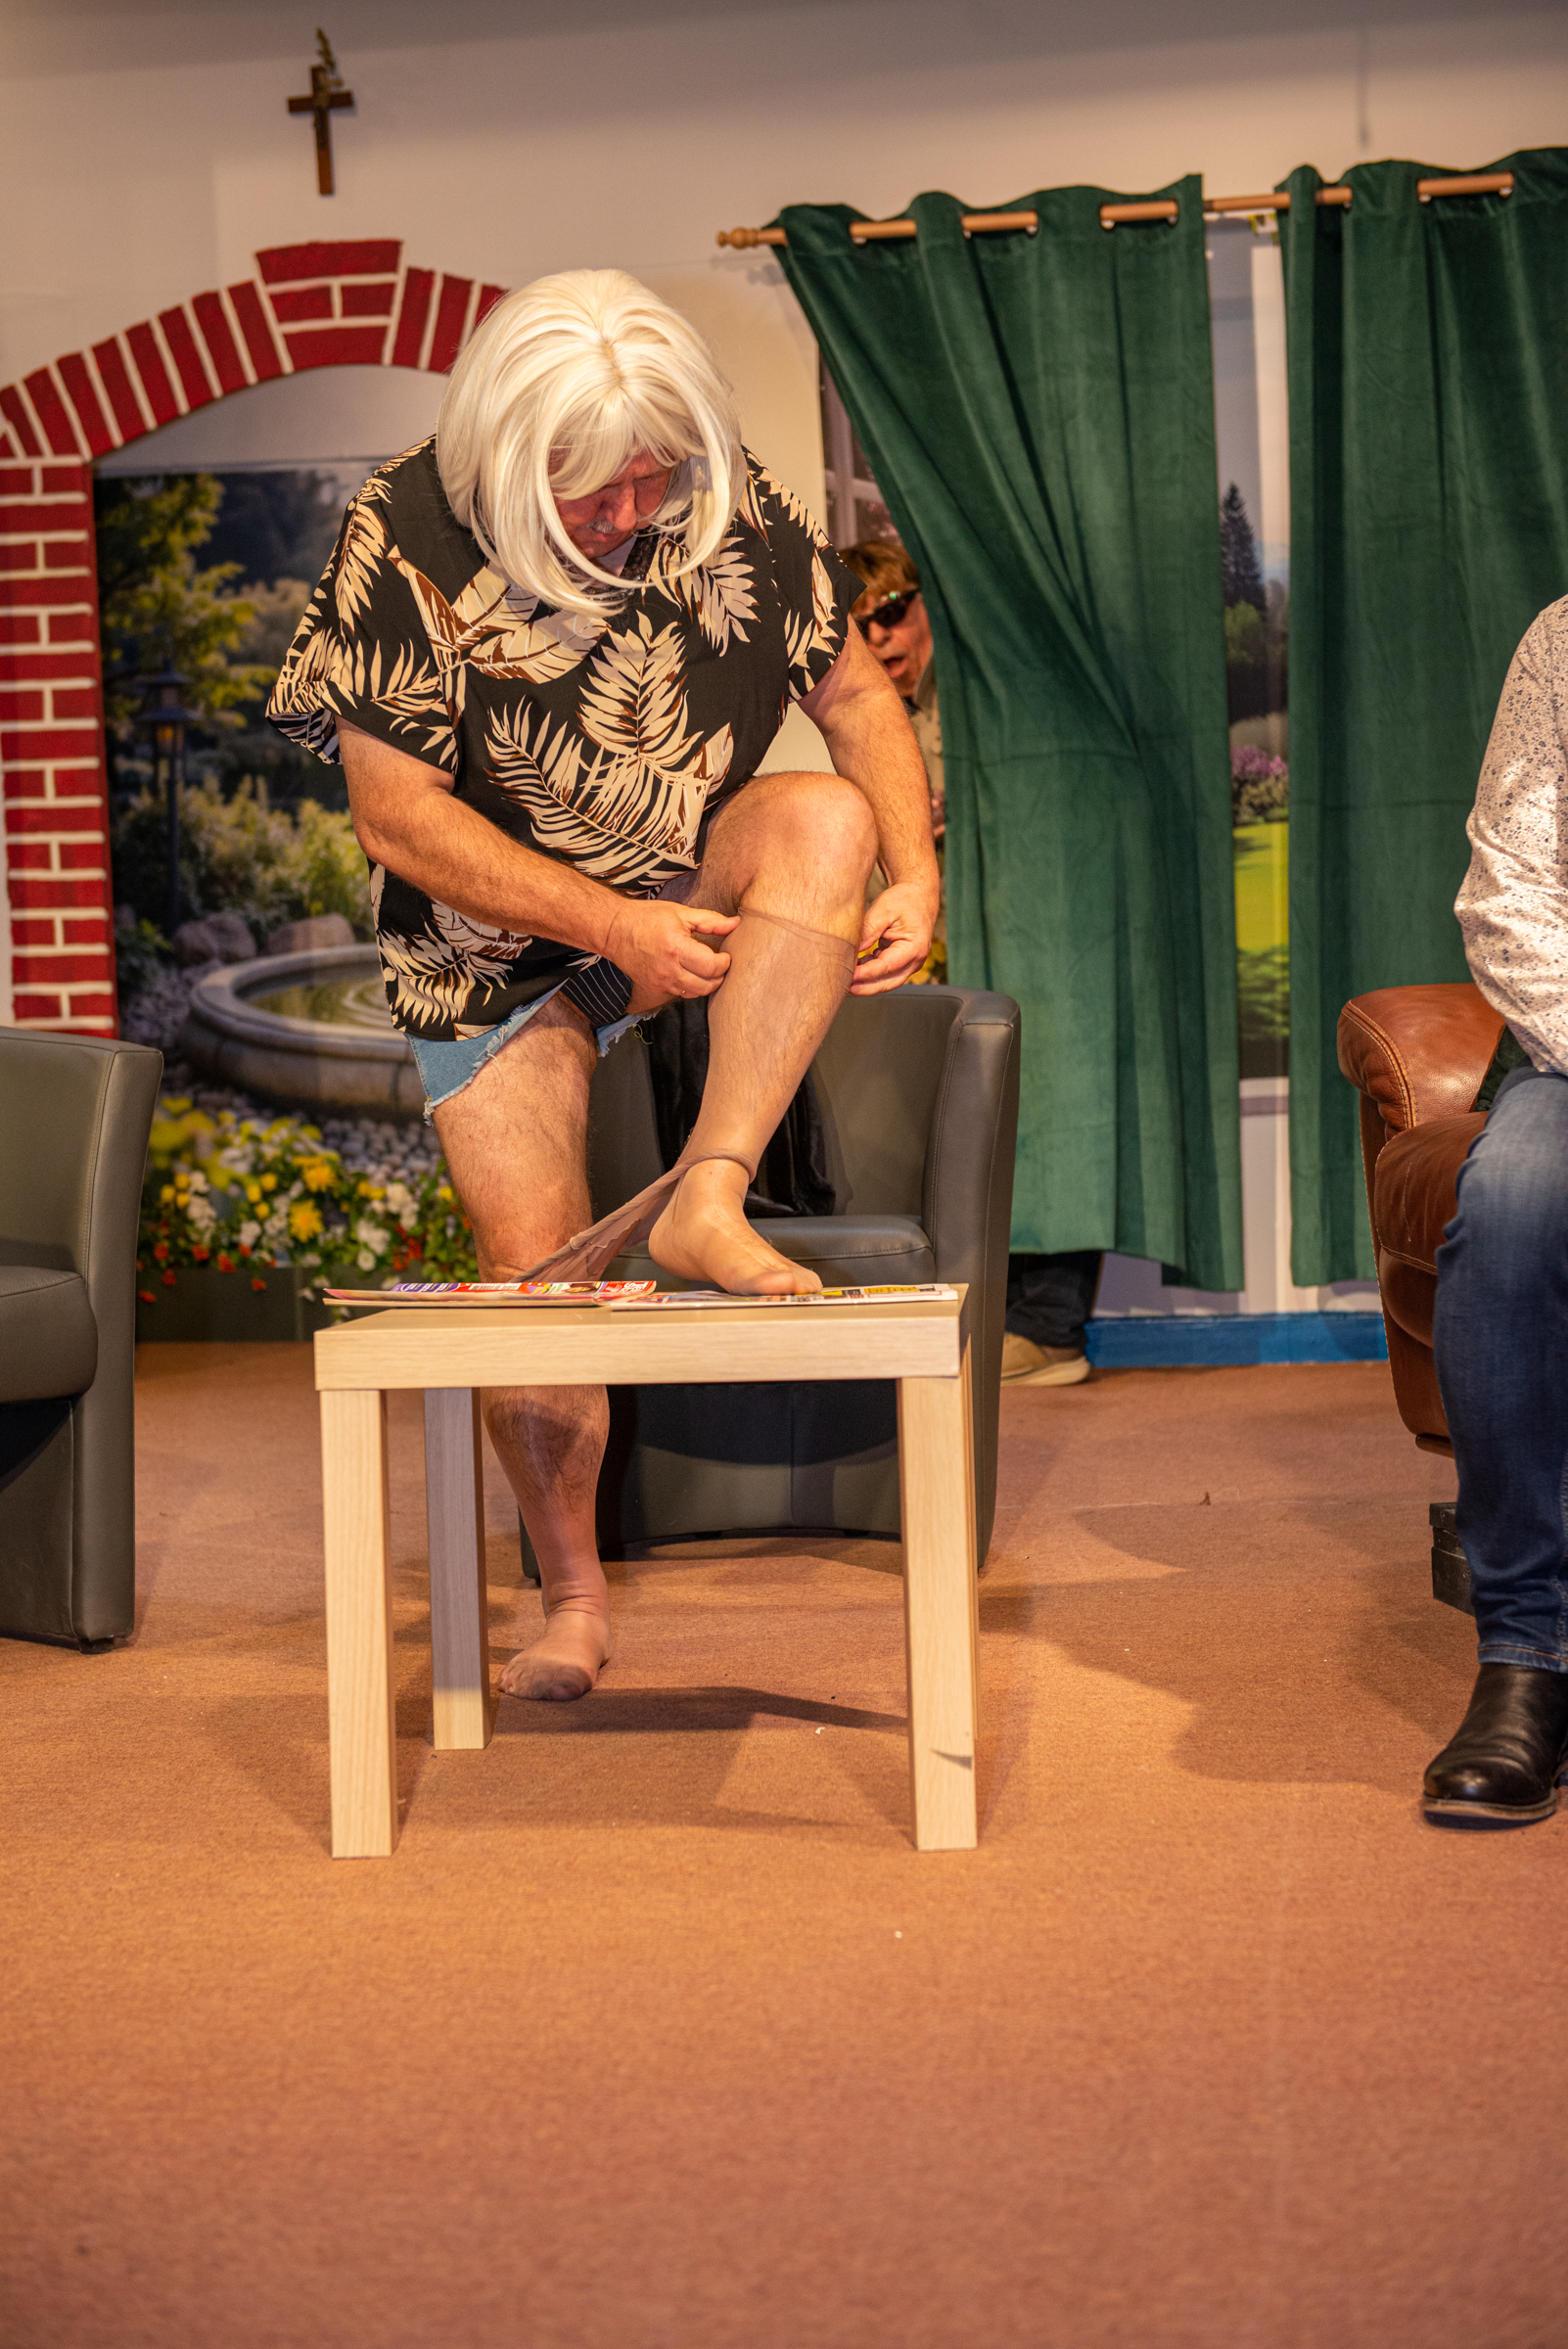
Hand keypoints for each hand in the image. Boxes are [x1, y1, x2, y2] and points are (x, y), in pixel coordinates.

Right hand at [603, 897, 738, 1008]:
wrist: (614, 930)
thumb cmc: (647, 918)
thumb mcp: (681, 913)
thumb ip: (711, 921)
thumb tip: (735, 924)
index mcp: (677, 948)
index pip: (712, 967)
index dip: (725, 963)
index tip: (726, 955)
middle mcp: (668, 969)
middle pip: (706, 986)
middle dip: (719, 977)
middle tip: (720, 964)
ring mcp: (660, 982)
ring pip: (694, 994)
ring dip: (706, 984)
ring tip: (707, 970)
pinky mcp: (654, 988)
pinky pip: (680, 993)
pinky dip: (690, 986)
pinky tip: (691, 973)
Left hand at [851, 881, 937, 994]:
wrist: (918, 896)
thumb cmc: (904, 900)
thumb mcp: (884, 909)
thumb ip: (868, 930)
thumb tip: (851, 949)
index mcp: (914, 948)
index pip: (886, 967)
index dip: (865, 974)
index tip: (848, 975)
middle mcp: (915, 960)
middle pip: (887, 982)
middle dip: (865, 987)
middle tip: (843, 987)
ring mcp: (910, 964)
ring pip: (886, 982)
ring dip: (866, 983)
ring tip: (845, 980)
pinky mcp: (901, 962)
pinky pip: (885, 974)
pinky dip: (870, 974)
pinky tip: (855, 969)